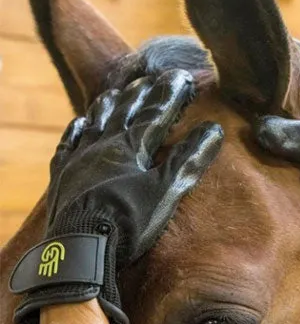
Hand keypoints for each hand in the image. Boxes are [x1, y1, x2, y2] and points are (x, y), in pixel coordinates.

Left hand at [10, 69, 223, 323]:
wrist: (80, 247)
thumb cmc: (127, 221)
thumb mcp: (166, 192)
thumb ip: (188, 160)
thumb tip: (213, 129)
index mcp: (131, 146)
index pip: (155, 112)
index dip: (169, 94)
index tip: (182, 75)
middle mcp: (104, 144)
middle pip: (125, 111)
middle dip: (141, 93)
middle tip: (151, 77)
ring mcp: (80, 158)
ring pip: (96, 121)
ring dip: (108, 105)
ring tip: (117, 91)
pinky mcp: (63, 175)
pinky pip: (68, 144)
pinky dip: (75, 130)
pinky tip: (79, 121)